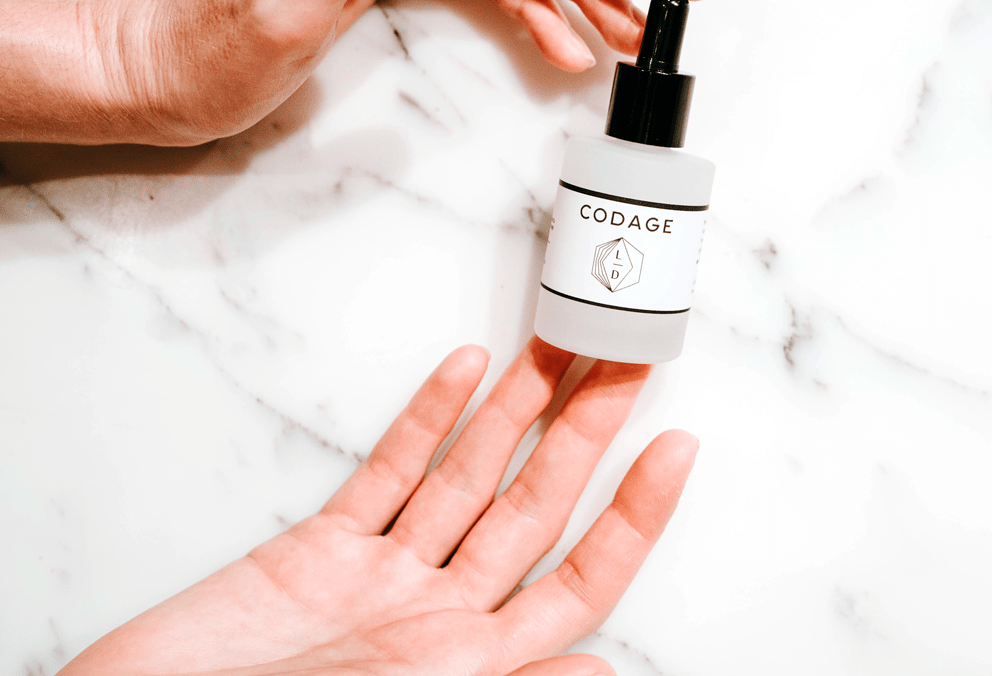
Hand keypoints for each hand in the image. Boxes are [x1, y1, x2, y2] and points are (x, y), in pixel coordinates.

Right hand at [59, 337, 697, 675]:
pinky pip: (386, 474)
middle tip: (626, 363)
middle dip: (585, 434)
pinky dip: (424, 419)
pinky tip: (461, 370)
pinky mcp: (317, 548)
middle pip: (531, 508)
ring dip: (513, 410)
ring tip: (557, 348)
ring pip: (465, 476)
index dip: (634, 517)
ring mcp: (379, 576)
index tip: (675, 449)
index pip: (579, 581)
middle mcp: (436, 616)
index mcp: (469, 669)